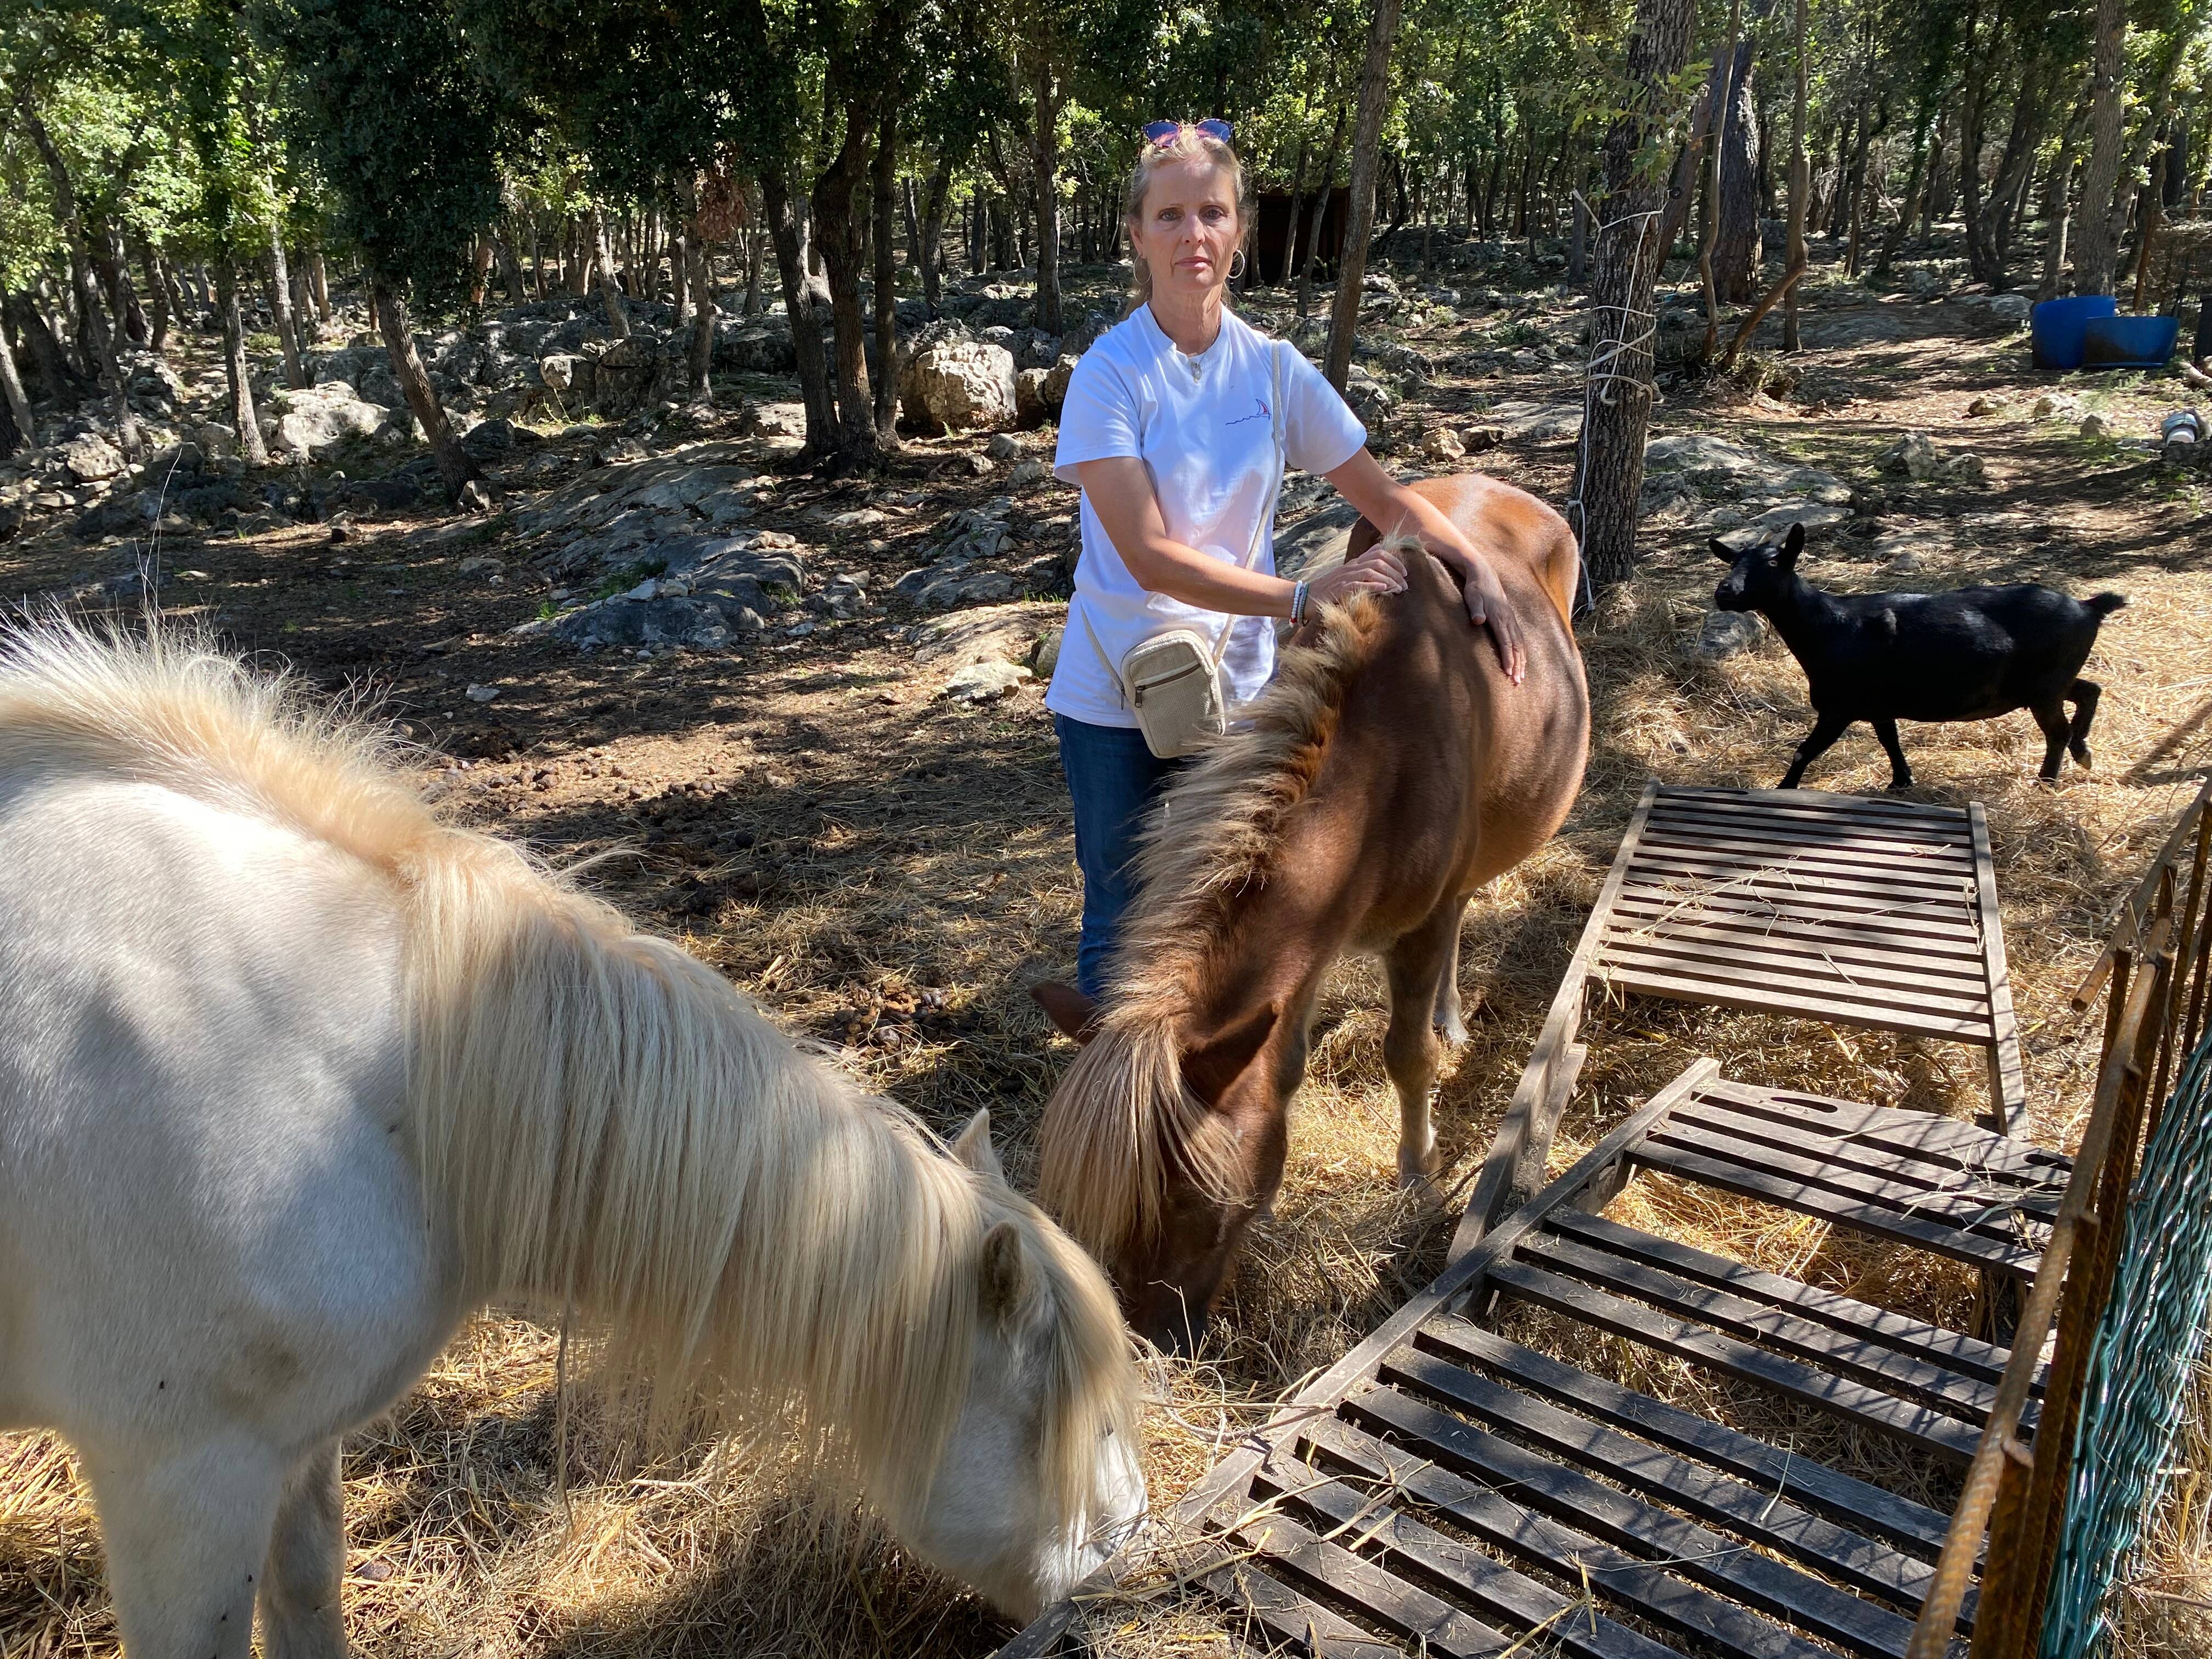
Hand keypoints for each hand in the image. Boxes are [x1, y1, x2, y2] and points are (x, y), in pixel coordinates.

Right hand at [1308, 545, 1408, 609]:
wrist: (1305, 598)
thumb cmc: (1328, 589)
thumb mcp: (1346, 574)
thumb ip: (1363, 565)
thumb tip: (1380, 553)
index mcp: (1354, 563)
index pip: (1379, 553)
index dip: (1395, 560)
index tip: (1404, 573)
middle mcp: (1351, 567)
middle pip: (1378, 561)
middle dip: (1395, 572)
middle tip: (1404, 585)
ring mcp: (1345, 577)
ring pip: (1371, 571)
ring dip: (1388, 579)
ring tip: (1398, 589)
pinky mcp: (1339, 589)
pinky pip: (1359, 584)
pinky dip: (1374, 585)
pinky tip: (1384, 589)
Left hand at [1452, 549, 1524, 685]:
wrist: (1483, 573)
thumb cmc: (1475, 588)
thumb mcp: (1472, 597)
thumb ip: (1475, 610)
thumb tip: (1478, 621)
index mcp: (1500, 618)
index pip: (1506, 643)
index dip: (1508, 659)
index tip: (1509, 673)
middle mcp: (1509, 619)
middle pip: (1516, 647)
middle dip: (1518, 665)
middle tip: (1517, 682)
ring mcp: (1511, 618)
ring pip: (1520, 643)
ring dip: (1521, 661)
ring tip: (1521, 677)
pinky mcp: (1510, 617)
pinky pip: (1519, 638)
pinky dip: (1521, 651)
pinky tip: (1521, 660)